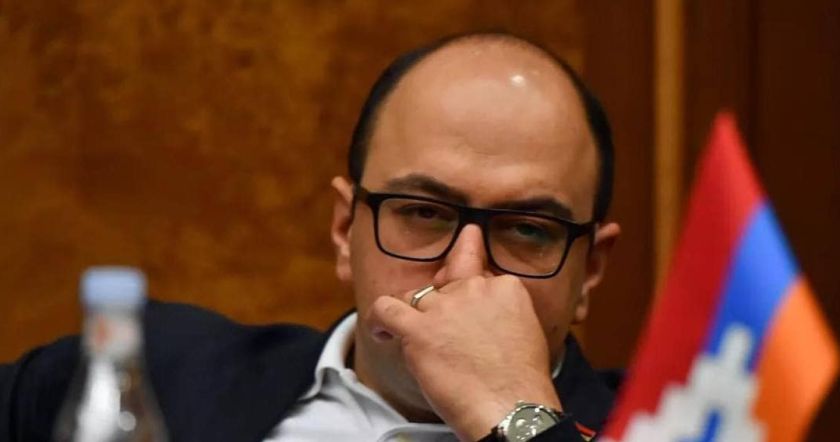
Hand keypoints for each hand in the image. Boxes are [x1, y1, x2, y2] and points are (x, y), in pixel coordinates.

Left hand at [364, 275, 562, 440]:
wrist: (510, 406)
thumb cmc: (521, 381)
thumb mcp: (525, 329)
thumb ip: (500, 311)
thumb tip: (480, 316)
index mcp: (504, 286)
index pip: (474, 277)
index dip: (465, 300)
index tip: (463, 318)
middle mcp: (474, 288)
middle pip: (445, 287)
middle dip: (443, 310)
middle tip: (446, 338)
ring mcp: (444, 306)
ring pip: (415, 296)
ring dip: (414, 316)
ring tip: (414, 338)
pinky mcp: (419, 329)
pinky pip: (386, 309)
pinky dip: (379, 319)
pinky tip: (381, 332)